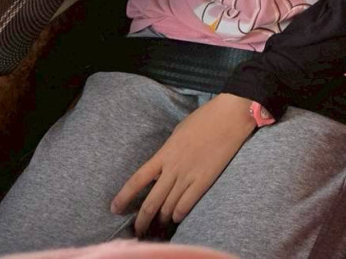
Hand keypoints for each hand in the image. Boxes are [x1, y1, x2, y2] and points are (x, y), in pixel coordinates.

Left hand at [110, 93, 254, 235]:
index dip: (124, 197)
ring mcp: (189, 176)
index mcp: (164, 153)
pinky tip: (177, 217)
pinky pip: (186, 204)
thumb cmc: (204, 118)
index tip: (115, 208)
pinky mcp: (204, 180)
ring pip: (168, 207)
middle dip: (142, 220)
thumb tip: (162, 166)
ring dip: (162, 219)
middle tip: (139, 230)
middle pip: (151, 202)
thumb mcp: (178, 133)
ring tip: (159, 225)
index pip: (137, 180)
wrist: (230, 116)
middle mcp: (173, 168)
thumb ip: (168, 152)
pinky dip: (179, 214)